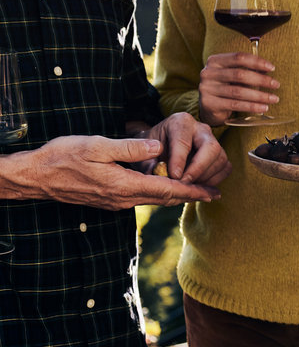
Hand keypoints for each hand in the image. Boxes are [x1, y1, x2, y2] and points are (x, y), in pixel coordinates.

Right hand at [1, 134, 222, 207]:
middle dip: (190, 196)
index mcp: (124, 185)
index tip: (212, 192)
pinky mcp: (108, 199)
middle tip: (213, 194)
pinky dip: (158, 194)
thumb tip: (159, 147)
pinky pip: (140, 198)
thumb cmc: (64, 156)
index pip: (167, 190)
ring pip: (153, 199)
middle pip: (164, 199)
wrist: (36, 176)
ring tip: (195, 191)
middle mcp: (123, 198)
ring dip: (175, 196)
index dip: (192, 191)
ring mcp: (115, 201)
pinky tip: (164, 188)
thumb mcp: (97, 146)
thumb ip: (130, 147)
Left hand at [140, 113, 231, 186]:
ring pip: (221, 159)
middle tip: (185, 183)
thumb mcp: (143, 153)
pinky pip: (225, 168)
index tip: (174, 176)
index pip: (184, 141)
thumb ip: (147, 162)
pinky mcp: (220, 154)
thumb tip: (156, 172)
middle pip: (211, 148)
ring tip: (189, 186)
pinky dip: (215, 180)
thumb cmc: (151, 149)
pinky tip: (199, 185)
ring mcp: (213, 141)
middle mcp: (201, 129)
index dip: (180, 160)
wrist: (160, 147)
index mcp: (180, 122)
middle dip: (199, 169)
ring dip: (206, 177)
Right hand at [198, 51, 278, 126]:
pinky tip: (263, 107)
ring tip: (274, 98)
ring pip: (238, 91)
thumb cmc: (225, 87)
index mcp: (215, 61)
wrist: (209, 107)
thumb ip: (247, 71)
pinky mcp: (209, 104)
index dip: (257, 62)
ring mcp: (207, 88)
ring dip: (259, 95)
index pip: (238, 57)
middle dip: (261, 80)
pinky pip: (235, 104)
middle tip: (276, 85)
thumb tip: (268, 71)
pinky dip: (252, 106)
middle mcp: (208, 73)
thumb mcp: (233, 76)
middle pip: (239, 74)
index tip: (272, 68)